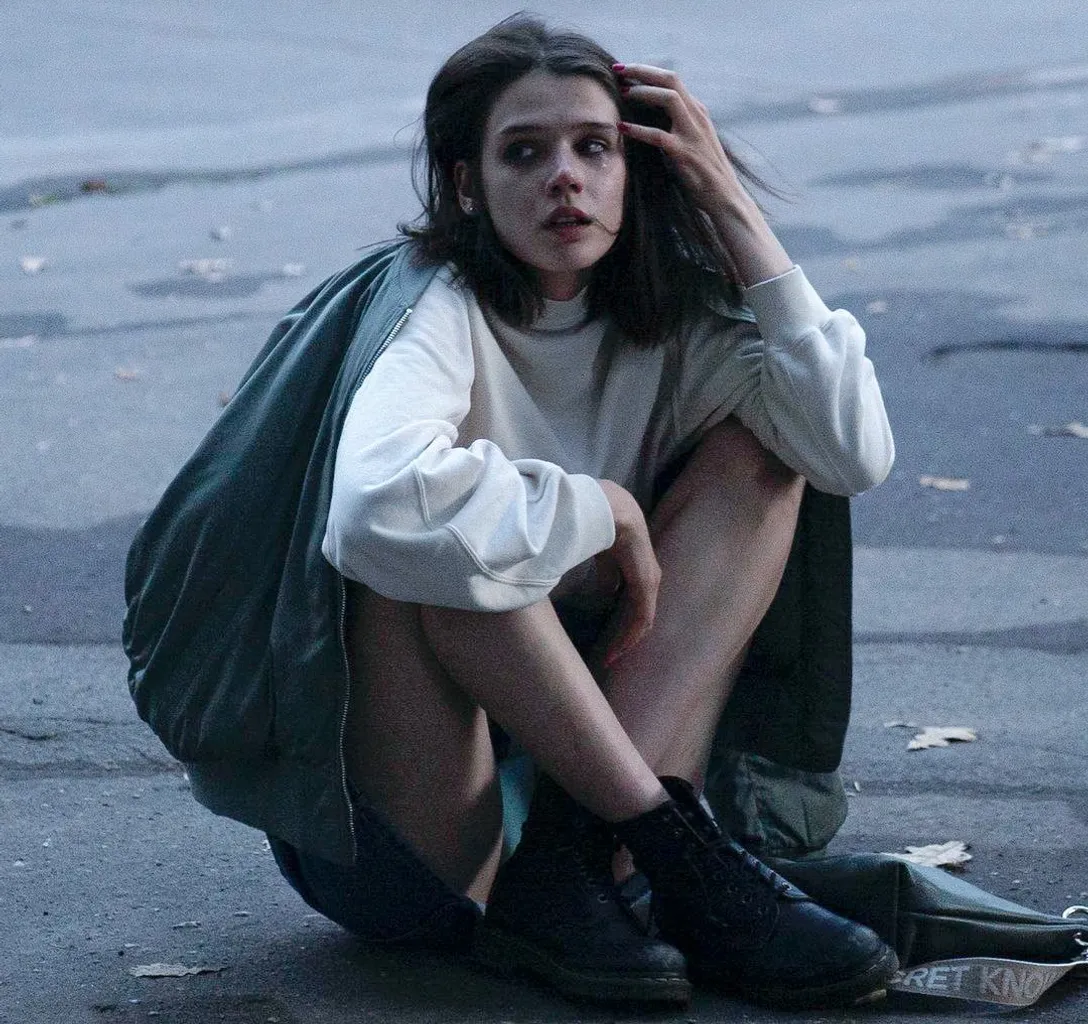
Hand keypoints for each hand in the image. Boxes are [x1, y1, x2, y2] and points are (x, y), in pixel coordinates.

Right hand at [596, 480, 660, 666]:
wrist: (612, 512)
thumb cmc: (603, 526)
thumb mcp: (603, 555)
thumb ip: (606, 573)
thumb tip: (605, 591)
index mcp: (639, 569)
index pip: (635, 602)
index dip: (623, 622)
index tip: (608, 637)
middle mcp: (649, 578)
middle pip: (640, 616)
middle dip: (625, 636)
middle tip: (610, 656)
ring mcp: (650, 583)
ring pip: (641, 621)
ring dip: (626, 640)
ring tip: (611, 656)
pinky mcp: (647, 586)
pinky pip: (641, 619)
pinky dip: (629, 635)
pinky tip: (617, 647)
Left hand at [614, 62, 791, 284]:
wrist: (725, 198)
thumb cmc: (705, 173)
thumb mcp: (692, 141)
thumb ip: (676, 126)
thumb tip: (650, 118)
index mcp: (697, 111)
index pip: (672, 79)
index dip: (648, 71)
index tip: (625, 69)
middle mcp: (697, 116)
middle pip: (670, 79)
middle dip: (642, 71)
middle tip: (618, 69)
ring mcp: (693, 134)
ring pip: (668, 98)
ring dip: (643, 92)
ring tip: (622, 93)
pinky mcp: (686, 154)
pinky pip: (659, 136)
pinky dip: (639, 130)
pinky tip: (622, 128)